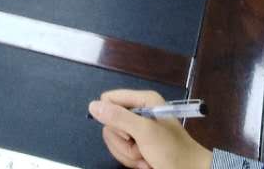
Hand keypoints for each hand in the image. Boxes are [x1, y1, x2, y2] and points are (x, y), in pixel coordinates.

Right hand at [88, 91, 212, 168]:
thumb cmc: (171, 151)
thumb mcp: (145, 132)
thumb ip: (119, 117)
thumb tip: (92, 105)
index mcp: (143, 100)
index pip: (108, 100)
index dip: (112, 118)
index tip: (127, 132)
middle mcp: (138, 112)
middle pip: (110, 123)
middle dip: (123, 142)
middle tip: (141, 148)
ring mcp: (137, 131)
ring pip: (114, 140)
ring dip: (129, 155)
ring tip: (146, 158)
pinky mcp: (138, 146)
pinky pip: (122, 151)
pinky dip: (133, 161)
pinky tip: (147, 163)